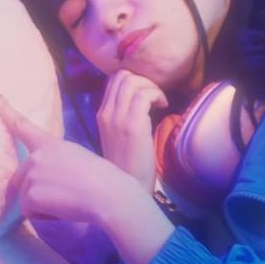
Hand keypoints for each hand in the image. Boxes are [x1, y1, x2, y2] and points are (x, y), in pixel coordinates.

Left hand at [0, 93, 176, 263]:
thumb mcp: (76, 158)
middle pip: (20, 177)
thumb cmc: (102, 180)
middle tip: (60, 197)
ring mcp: (32, 174)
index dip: (5, 110)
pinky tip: (63, 210)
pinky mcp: (30, 194)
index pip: (22, 125)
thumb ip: (55, 161)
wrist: (109, 194)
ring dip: (43, 205)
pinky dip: (44, 216)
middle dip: (33, 191)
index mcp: (50, 143)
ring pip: (26, 198)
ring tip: (67, 202)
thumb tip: (45, 178)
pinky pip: (29, 211)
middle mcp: (37, 156)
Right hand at [95, 70, 167, 190]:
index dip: (134, 80)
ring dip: (151, 87)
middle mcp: (106, 113)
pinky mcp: (132, 125)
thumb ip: (122, 117)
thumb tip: (140, 100)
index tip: (146, 95)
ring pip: (133, 81)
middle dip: (143, 80)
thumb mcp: (117, 137)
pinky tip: (163, 107)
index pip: (113, 81)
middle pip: (122, 76)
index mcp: (101, 115)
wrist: (125, 188)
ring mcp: (117, 118)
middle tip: (154, 96)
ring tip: (159, 102)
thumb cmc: (126, 166)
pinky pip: (144, 95)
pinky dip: (157, 95)